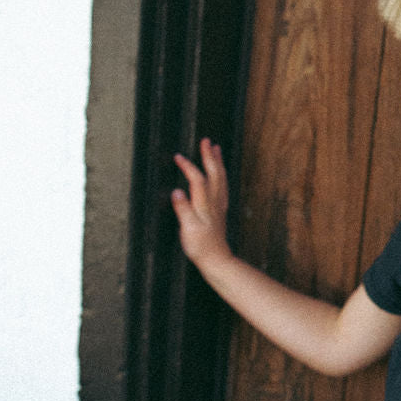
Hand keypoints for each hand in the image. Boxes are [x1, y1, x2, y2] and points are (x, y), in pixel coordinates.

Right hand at [172, 137, 230, 270]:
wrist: (216, 260)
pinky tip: (220, 173)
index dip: (188, 167)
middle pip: (214, 174)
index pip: (197, 179)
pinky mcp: (221, 212)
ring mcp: (219, 206)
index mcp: (205, 205)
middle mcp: (214, 203)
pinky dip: (222, 176)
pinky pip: (223, 187)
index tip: (178, 157)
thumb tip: (177, 192)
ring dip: (218, 163)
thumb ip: (183, 209)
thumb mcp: (188, 229)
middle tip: (206, 141)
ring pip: (221, 179)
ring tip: (216, 149)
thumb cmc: (201, 247)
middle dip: (209, 156)